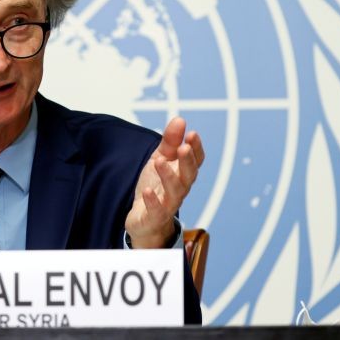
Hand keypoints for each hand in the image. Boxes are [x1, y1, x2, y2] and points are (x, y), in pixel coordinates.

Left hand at [125, 117, 204, 248]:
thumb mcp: (160, 159)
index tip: (192, 133)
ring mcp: (168, 204)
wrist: (144, 220)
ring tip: (159, 162)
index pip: (195, 161)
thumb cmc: (156, 186)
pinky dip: (153, 201)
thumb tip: (180, 119)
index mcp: (182, 174)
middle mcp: (179, 189)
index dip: (196, 148)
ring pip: (174, 192)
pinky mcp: (154, 217)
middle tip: (183, 147)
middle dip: (187, 162)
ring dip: (168, 176)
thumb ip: (170, 141)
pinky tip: (147, 191)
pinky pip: (156, 210)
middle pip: (188, 175)